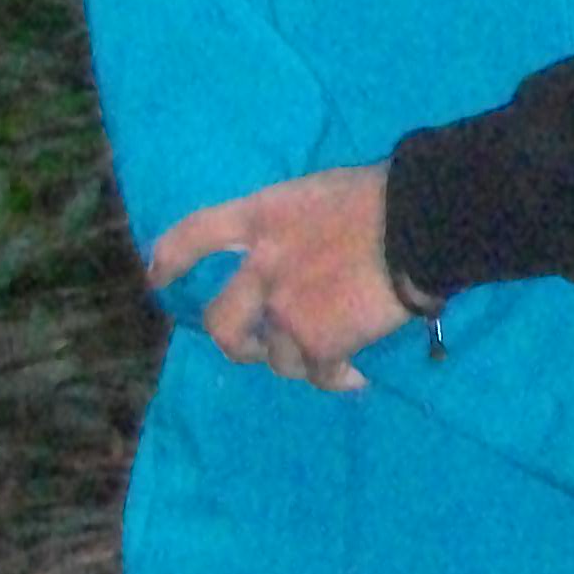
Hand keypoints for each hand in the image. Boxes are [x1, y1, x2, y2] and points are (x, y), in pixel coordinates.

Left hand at [146, 163, 406, 388]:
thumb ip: (293, 226)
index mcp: (260, 219)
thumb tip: (303, 252)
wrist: (417, 225)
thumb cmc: (379, 197)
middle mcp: (261, 268)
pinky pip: (320, 375)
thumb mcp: (316, 193)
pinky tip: (356, 377)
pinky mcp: (320, 342)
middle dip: (236, 342)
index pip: (194, 235)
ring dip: (302, 359)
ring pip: (276, 358)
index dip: (169, 259)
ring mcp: (286, 309)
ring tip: (331, 357)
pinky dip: (338, 380)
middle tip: (255, 347)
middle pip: (221, 323)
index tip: (156, 278)